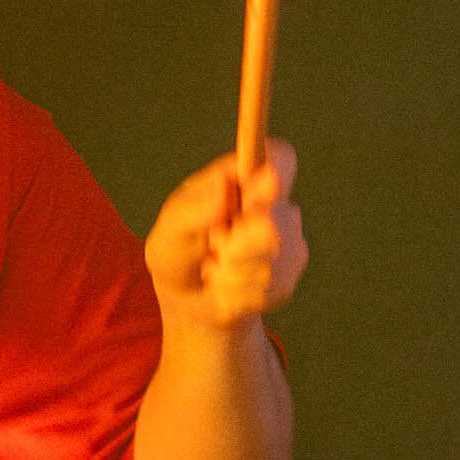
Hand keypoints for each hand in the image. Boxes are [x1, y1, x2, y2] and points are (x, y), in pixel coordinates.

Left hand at [145, 139, 306, 329]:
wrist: (184, 299)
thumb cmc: (177, 249)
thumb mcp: (172, 228)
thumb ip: (193, 211)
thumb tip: (223, 190)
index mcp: (245, 180)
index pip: (280, 160)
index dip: (275, 175)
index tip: (250, 200)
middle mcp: (273, 207)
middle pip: (276, 221)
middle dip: (236, 243)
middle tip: (214, 243)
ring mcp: (286, 244)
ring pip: (269, 264)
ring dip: (229, 273)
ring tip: (213, 268)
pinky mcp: (286, 280)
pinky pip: (267, 292)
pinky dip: (234, 295)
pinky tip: (223, 288)